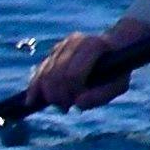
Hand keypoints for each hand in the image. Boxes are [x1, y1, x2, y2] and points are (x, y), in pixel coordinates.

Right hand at [28, 16, 149, 111]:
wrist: (116, 48)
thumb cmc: (118, 70)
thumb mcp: (118, 86)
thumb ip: (101, 96)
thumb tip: (77, 104)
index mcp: (93, 46)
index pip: (72, 73)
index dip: (70, 92)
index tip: (74, 104)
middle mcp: (75, 41)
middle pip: (57, 74)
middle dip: (57, 95)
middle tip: (64, 108)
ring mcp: (63, 44)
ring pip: (45, 72)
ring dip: (48, 93)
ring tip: (59, 105)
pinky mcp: (54, 51)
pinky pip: (40, 70)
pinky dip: (35, 86)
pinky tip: (31, 101)